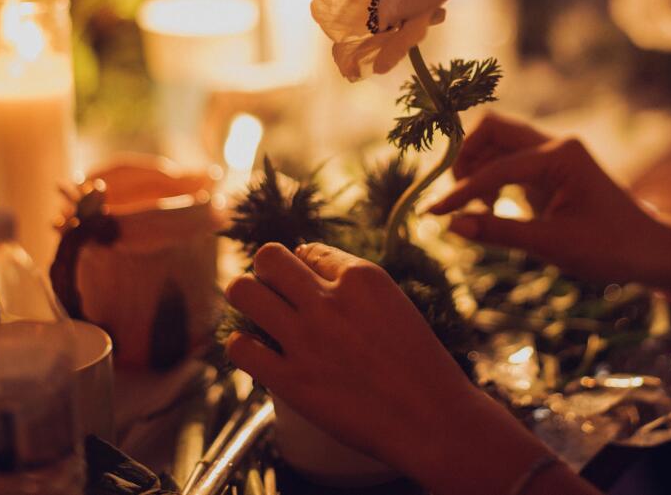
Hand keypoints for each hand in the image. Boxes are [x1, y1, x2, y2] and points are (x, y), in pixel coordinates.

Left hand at [224, 242, 550, 493]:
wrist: (431, 419)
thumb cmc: (418, 363)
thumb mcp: (393, 303)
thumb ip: (353, 284)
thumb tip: (307, 262)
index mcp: (360, 277)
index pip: (307, 250)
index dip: (303, 266)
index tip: (306, 285)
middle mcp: (328, 301)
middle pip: (267, 257)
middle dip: (266, 271)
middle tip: (274, 291)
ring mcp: (306, 340)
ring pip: (243, 290)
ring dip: (247, 297)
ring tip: (258, 312)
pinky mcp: (290, 380)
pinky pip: (239, 346)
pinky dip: (243, 345)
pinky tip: (258, 351)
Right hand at [429, 113, 661, 283]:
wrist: (651, 251)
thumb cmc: (610, 249)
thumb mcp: (551, 245)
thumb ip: (499, 232)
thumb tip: (453, 226)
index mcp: (560, 156)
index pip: (495, 167)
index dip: (460, 192)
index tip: (432, 216)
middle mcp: (556, 145)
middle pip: (493, 129)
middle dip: (464, 158)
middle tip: (452, 197)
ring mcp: (554, 154)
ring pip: (499, 142)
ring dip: (476, 167)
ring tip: (472, 208)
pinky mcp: (551, 169)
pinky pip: (510, 161)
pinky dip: (491, 177)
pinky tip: (490, 207)